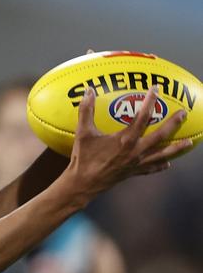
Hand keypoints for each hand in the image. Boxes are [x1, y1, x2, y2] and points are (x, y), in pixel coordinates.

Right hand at [66, 86, 191, 197]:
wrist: (84, 183)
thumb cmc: (83, 157)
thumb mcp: (83, 132)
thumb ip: (86, 110)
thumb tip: (88, 90)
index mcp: (125, 140)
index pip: (142, 117)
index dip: (150, 102)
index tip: (156, 89)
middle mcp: (135, 151)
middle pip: (161, 136)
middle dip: (174, 123)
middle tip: (183, 113)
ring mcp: (137, 163)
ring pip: (162, 154)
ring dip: (177, 148)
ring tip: (188, 142)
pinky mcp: (134, 172)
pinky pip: (152, 168)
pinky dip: (161, 165)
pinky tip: (168, 163)